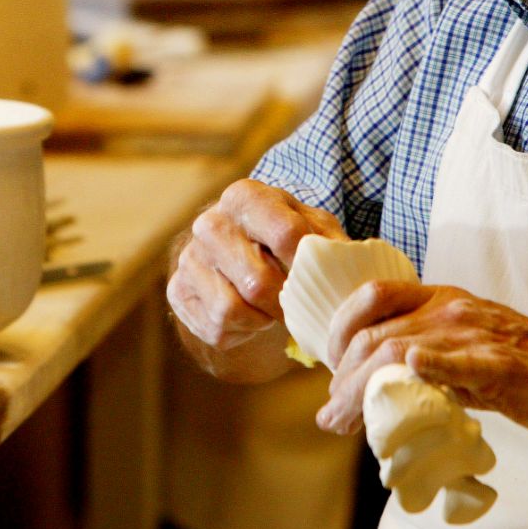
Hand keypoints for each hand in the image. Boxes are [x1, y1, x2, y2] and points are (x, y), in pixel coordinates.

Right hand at [167, 180, 347, 354]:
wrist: (238, 251)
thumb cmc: (284, 237)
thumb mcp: (312, 228)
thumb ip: (331, 242)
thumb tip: (349, 266)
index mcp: (244, 196)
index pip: (285, 235)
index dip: (310, 266)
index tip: (323, 281)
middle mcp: (209, 223)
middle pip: (257, 281)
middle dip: (285, 303)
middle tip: (300, 308)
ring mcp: (189, 258)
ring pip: (232, 309)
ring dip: (263, 319)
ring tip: (274, 311)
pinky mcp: (178, 291)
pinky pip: (216, 327)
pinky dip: (242, 332)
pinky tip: (252, 317)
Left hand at [315, 282, 527, 441]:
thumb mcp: (471, 353)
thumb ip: (429, 363)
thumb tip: (378, 395)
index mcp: (444, 300)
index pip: (373, 298)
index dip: (340, 331)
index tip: (331, 371)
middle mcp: (453, 309)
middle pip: (376, 334)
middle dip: (342, 377)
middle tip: (331, 415)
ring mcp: (477, 335)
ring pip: (400, 351)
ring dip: (361, 391)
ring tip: (343, 423)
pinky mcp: (503, 366)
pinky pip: (461, 361)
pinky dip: (431, 364)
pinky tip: (410, 370)